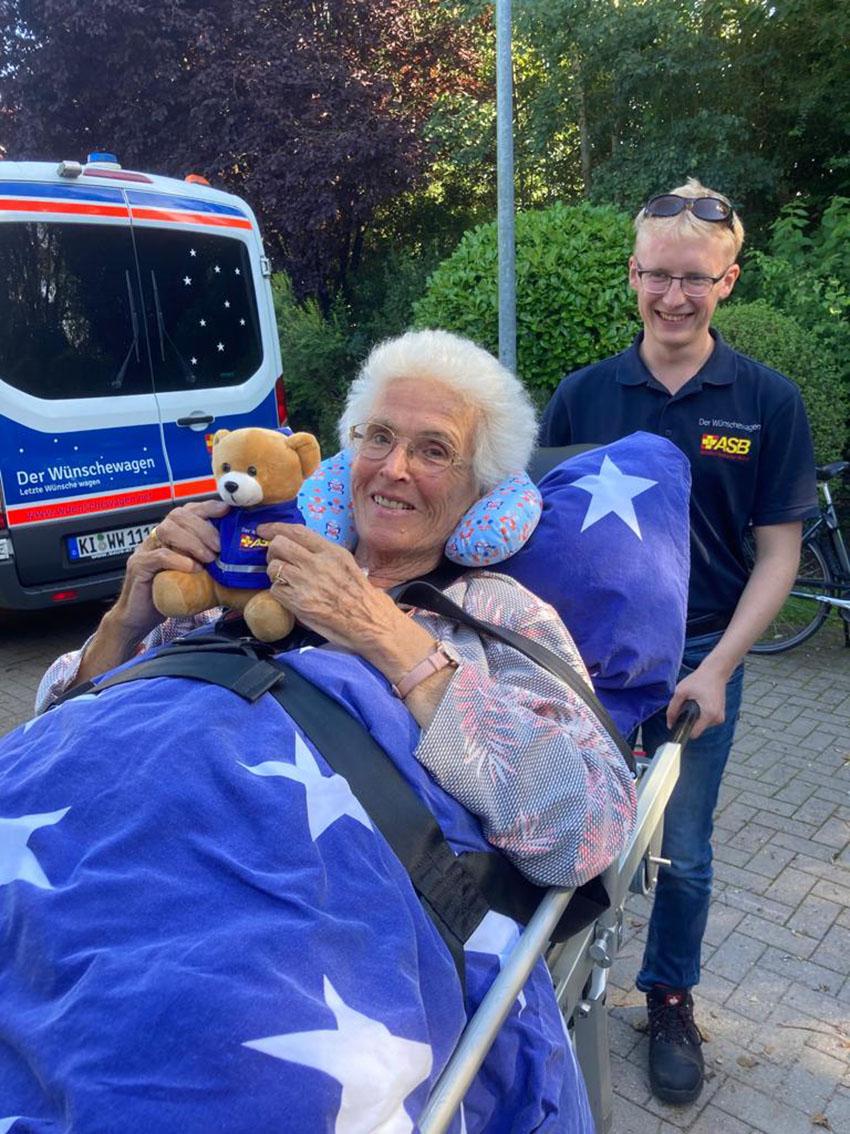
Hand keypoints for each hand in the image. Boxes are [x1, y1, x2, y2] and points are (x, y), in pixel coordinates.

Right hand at [108, 500, 228, 642]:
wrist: (139, 619)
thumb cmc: (169, 596)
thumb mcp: (195, 575)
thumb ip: (209, 562)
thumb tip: (240, 556)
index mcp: (170, 536)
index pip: (187, 511)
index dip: (207, 507)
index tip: (226, 509)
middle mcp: (156, 538)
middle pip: (178, 515)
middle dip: (203, 527)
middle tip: (219, 546)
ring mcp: (145, 550)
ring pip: (167, 530)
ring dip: (193, 541)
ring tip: (208, 558)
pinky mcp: (138, 567)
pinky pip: (158, 556)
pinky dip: (178, 559)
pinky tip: (193, 568)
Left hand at [259, 523, 404, 650]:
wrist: (370, 622)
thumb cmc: (362, 597)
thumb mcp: (348, 564)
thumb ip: (325, 554)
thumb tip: (301, 549)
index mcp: (331, 552)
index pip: (296, 531)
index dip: (275, 528)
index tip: (264, 529)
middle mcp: (317, 563)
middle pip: (279, 545)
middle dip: (272, 552)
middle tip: (277, 560)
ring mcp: (306, 582)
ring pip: (273, 567)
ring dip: (275, 574)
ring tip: (285, 581)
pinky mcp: (299, 602)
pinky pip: (275, 589)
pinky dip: (278, 592)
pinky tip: (289, 596)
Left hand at [665, 661, 728, 739]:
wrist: (715, 672)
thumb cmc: (699, 679)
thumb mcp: (681, 692)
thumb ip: (672, 709)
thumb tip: (669, 724)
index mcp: (709, 715)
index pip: (694, 734)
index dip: (684, 729)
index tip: (678, 722)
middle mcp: (717, 719)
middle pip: (697, 729)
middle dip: (689, 720)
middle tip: (687, 705)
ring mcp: (720, 718)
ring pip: (701, 725)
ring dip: (695, 717)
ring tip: (694, 702)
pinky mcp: (720, 715)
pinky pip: (705, 721)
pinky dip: (700, 715)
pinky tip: (699, 703)